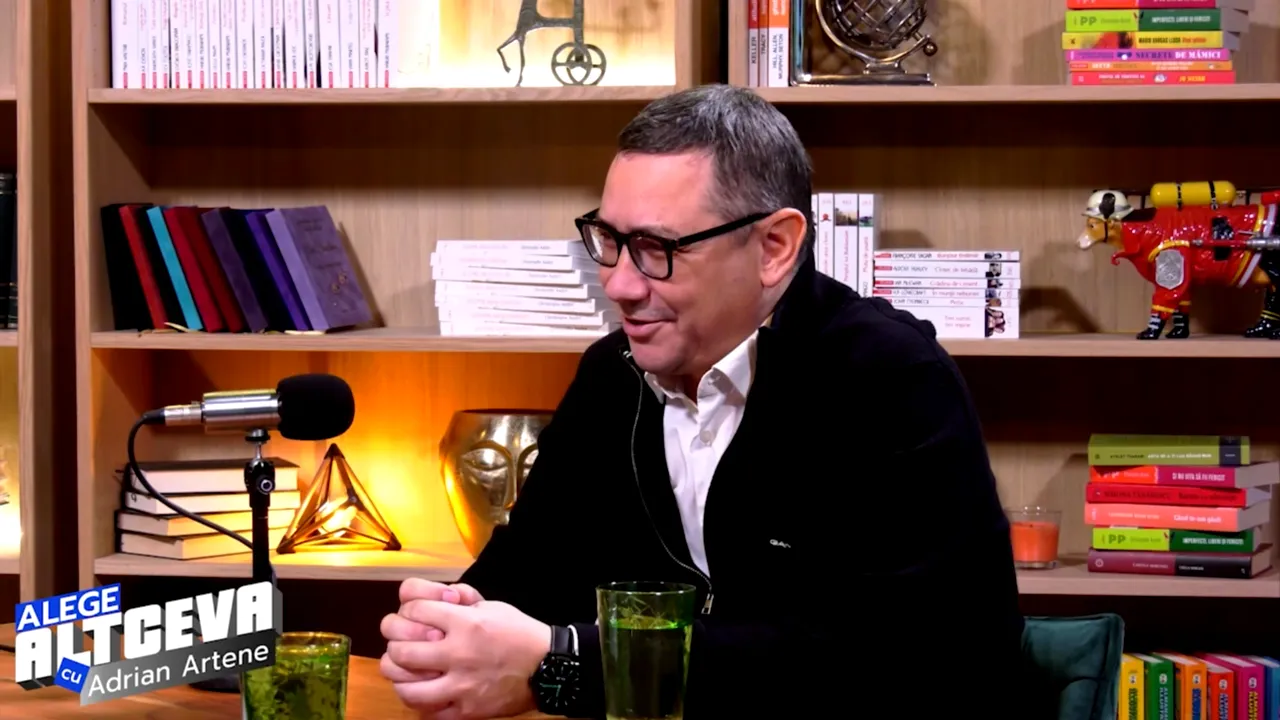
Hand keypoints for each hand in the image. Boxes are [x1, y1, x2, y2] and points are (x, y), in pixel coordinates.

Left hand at [383, 599, 550, 719]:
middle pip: (401, 651)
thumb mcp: (492, 605)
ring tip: (406, 672)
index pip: (414, 610)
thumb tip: (437, 597)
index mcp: (466, 623)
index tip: (414, 614)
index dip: (409, 609)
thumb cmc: (519, 633)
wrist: (547, 667)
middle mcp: (459, 654)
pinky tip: (425, 692)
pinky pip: (429, 712)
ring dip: (401, 678)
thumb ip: (462, 599)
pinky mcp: (466, 710)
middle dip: (396, 644)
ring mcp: (461, 685)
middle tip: (401, 644)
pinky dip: (421, 703)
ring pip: (407, 688)